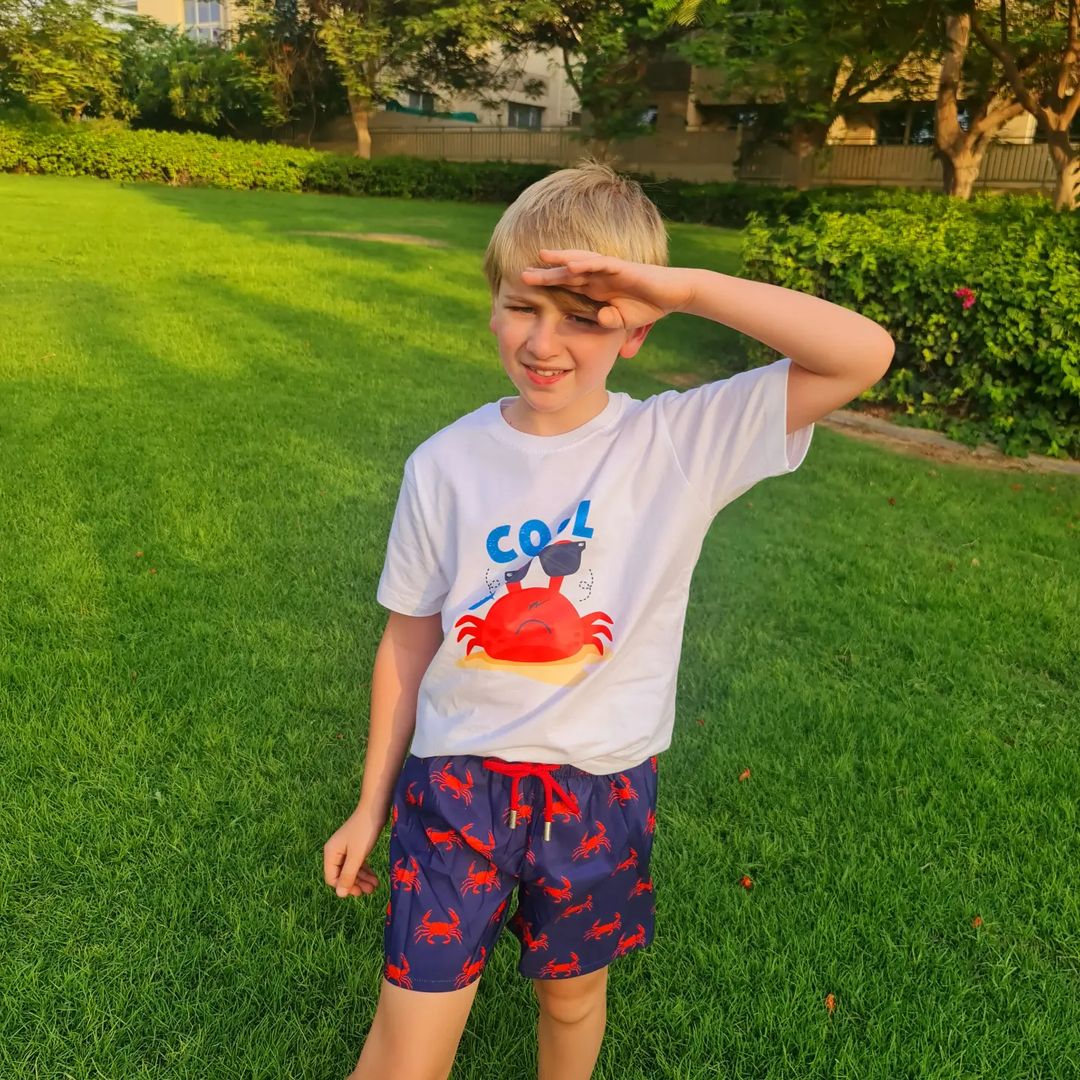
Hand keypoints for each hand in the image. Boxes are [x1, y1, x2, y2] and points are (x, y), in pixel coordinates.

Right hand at [323, 805, 385, 897]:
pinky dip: (365, 871)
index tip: (359, 893)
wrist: (375, 808)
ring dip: (362, 879)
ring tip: (375, 886)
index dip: (344, 887)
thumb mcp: (357, 855)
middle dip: (356, 884)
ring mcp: (345, 849)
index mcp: (331, 853)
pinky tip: (374, 877)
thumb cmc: (365, 831)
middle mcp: (335, 852)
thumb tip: (340, 894)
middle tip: (370, 890)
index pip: (332, 878)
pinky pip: (357, 863)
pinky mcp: (355, 846)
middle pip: (342, 875)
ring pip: (351, 870)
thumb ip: (348, 875)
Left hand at [521, 249, 695, 330]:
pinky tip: (570, 264)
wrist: (673, 295)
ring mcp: (609, 270)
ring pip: (580, 262)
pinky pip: (601, 264)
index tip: (526, 295)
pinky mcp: (623, 268)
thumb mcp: (621, 321)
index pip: (566, 288)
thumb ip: (608, 322)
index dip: (547, 289)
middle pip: (567, 272)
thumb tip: (599, 321)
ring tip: (542, 257)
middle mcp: (598, 276)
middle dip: (546, 273)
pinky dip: (585, 263)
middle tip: (522, 275)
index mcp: (595, 289)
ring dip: (561, 260)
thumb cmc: (648, 306)